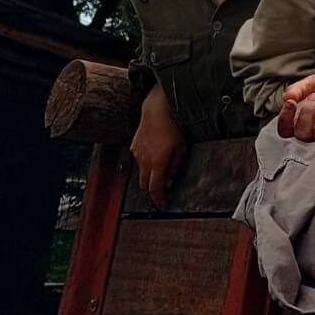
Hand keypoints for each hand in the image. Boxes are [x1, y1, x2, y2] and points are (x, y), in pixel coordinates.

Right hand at [130, 87, 186, 208]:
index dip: (159, 199)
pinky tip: (154, 154)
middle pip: (145, 184)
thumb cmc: (172, 128)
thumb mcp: (181, 149)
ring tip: (162, 166)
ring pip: (141, 172)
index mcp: (158, 163)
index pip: (155, 189)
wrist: (157, 111)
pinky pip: (139, 160)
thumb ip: (175, 166)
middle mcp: (144, 161)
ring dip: (150, 174)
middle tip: (164, 187)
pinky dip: (145, 162)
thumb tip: (171, 179)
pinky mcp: (133, 147)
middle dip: (153, 188)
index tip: (163, 203)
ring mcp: (137, 154)